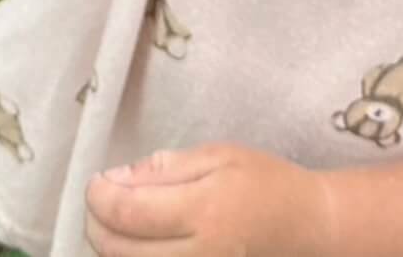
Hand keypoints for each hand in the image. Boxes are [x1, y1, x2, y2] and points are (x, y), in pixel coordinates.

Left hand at [85, 142, 334, 256]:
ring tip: (115, 220)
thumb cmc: (266, 183)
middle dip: (96, 224)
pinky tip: (135, 243)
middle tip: (99, 200)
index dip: (100, 196)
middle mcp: (198, 255)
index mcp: (203, 211)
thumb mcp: (220, 156)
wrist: (307, 228)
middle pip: (120, 251)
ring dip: (109, 247)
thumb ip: (168, 167)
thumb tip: (117, 177)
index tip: (95, 180)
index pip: (129, 212)